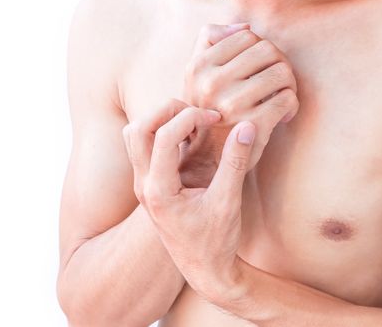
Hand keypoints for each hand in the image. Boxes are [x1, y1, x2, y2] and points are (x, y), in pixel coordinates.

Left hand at [123, 99, 255, 301]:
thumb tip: (246, 126)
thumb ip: (235, 162)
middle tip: (198, 113)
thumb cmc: (216, 242)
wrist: (204, 270)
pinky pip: (144, 147)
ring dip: (160, 121)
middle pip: (138, 129)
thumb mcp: (228, 202)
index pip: (165, 136)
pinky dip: (162, 133)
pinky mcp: (151, 184)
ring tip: (192, 124)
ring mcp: (143, 185)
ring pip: (135, 136)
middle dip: (167, 111)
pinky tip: (190, 139)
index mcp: (159, 190)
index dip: (192, 118)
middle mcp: (144, 185)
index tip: (216, 119)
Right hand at [179, 23, 299, 186]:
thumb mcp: (196, 76)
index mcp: (198, 67)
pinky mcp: (253, 125)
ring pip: (282, 72)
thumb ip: (210, 42)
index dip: (260, 48)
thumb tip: (245, 26)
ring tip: (280, 97)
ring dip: (288, 85)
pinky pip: (287, 98)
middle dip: (279, 63)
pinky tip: (282, 115)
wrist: (206, 160)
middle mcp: (212, 84)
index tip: (260, 69)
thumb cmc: (208, 113)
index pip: (247, 35)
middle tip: (277, 82)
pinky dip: (291, 105)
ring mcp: (232, 104)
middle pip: (268, 50)